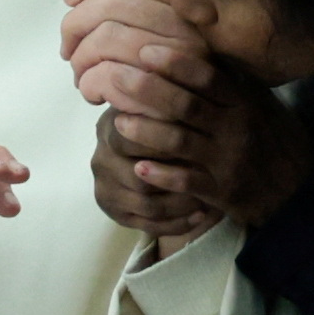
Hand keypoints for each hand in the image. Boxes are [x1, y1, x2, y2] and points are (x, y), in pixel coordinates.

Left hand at [60, 0, 215, 110]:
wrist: (196, 151)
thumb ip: (136, 17)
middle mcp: (194, 38)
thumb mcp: (162, 45)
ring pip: (108, 39)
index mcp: (190, 17)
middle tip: (68, 50)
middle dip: (76, 24)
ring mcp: (189, 73)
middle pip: (113, 4)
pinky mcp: (174, 112)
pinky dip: (91, 85)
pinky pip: (112, 80)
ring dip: (81, 60)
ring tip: (81, 78)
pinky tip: (94, 97)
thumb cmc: (166, 91)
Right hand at [91, 107, 218, 249]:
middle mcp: (101, 160)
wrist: (141, 153)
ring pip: (148, 205)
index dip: (166, 142)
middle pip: (140, 177)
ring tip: (210, 197)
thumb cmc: (159, 124)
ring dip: (182, 203)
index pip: (132, 138)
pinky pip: (149, 225)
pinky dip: (178, 222)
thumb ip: (167, 100)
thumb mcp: (157, 108)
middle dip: (178, 178)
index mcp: (109, 129)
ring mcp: (106, 189)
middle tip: (211, 177)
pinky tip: (202, 215)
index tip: (200, 140)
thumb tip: (189, 89)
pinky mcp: (116, 213)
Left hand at [103, 62, 311, 245]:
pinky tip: (139, 167)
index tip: (145, 49)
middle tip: (113, 76)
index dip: (176, 63)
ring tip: (116, 121)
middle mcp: (237, 128)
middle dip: (148, 90)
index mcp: (245, 101)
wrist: (301, 190)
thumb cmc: (272, 137)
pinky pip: (188, 183)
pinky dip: (163, 175)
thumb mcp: (260, 103)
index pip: (208, 76)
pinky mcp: (224, 193)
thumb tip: (193, 43)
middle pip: (187, 105)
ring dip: (146, 131)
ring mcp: (229, 161)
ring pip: (181, 142)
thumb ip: (230, 79)